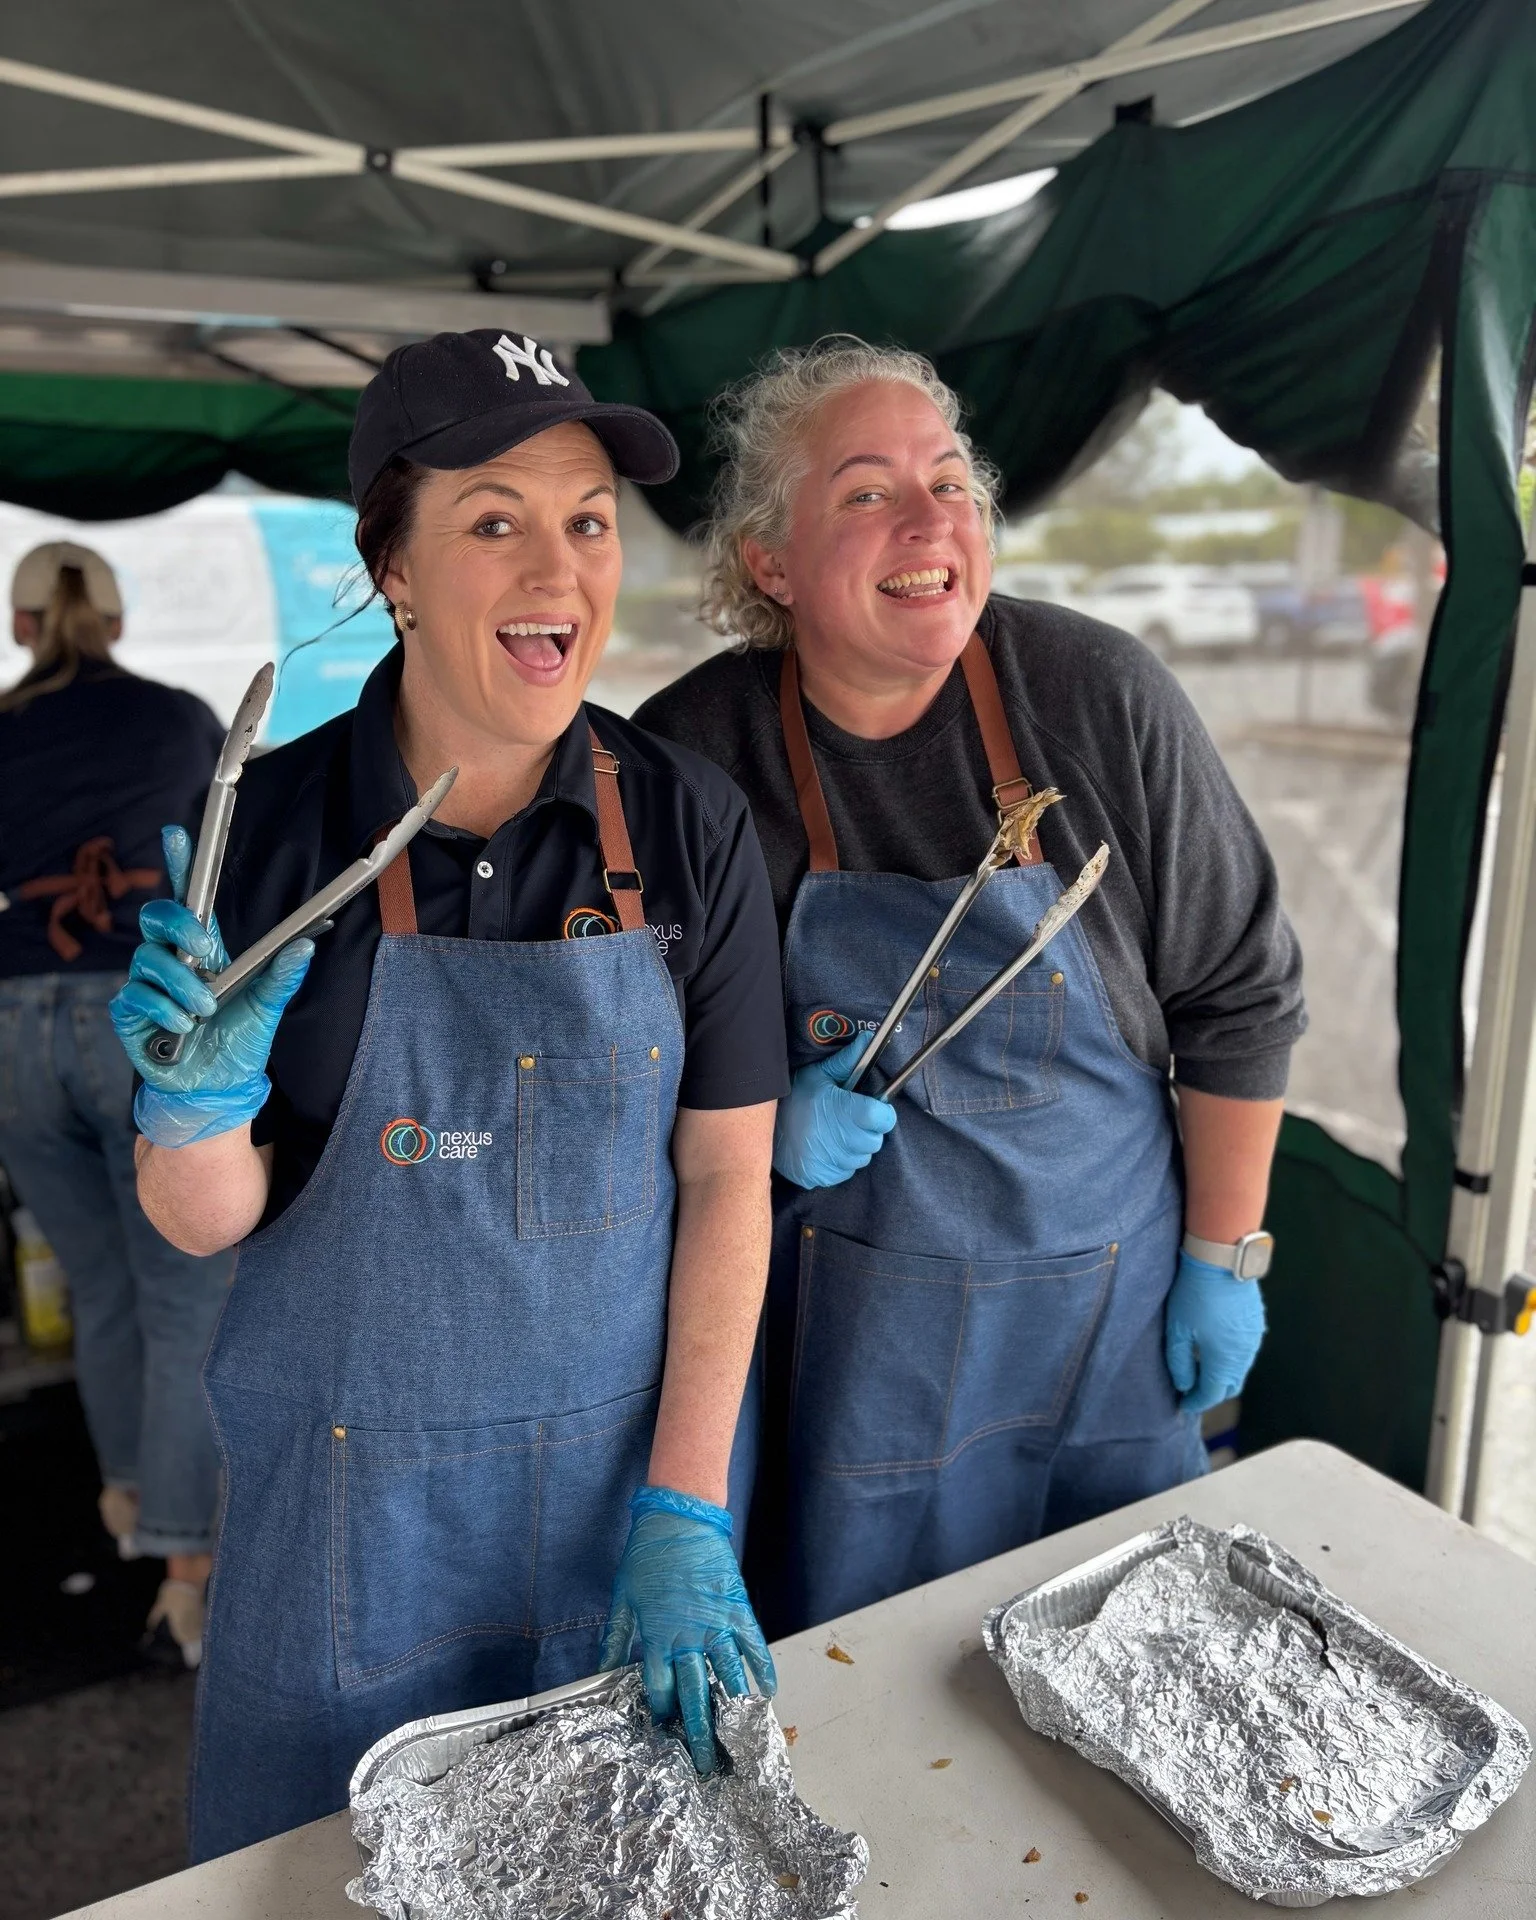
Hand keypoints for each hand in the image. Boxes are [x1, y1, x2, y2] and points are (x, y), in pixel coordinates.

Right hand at [109, 825, 312, 1147]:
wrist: (215, 1089)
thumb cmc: (238, 1043)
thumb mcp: (266, 1009)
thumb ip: (282, 977)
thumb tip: (305, 945)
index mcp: (206, 950)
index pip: (189, 898)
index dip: (181, 864)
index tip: (177, 833)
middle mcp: (172, 959)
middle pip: (156, 917)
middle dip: (181, 927)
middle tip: (207, 951)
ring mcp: (147, 984)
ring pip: (149, 960)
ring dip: (182, 983)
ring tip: (206, 1009)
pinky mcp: (130, 1012)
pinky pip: (135, 996)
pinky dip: (164, 1010)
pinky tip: (184, 1025)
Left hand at [598, 1486, 775, 1774]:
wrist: (680, 1518)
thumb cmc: (646, 1556)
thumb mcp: (622, 1598)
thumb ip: (615, 1639)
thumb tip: (602, 1673)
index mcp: (656, 1635)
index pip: (659, 1688)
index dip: (662, 1713)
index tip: (666, 1735)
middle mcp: (687, 1636)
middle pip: (694, 1694)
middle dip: (699, 1732)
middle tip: (707, 1764)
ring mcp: (716, 1623)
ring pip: (728, 1675)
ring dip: (733, 1707)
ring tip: (738, 1737)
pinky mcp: (738, 1609)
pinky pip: (754, 1646)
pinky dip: (762, 1669)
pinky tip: (766, 1693)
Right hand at [773, 1038, 897, 1188]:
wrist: (762, 1129)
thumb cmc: (794, 1099)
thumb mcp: (818, 1075)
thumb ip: (847, 1061)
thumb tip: (868, 1039)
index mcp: (843, 1111)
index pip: (882, 1118)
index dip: (882, 1113)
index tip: (873, 1109)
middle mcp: (840, 1140)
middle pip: (875, 1140)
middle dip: (867, 1130)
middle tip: (849, 1120)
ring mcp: (830, 1162)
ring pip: (861, 1158)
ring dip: (854, 1147)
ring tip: (835, 1134)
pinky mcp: (821, 1177)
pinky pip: (845, 1172)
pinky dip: (840, 1162)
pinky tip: (825, 1148)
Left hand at [1164, 1250, 1266, 1414]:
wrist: (1221, 1261)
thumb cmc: (1194, 1295)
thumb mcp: (1178, 1329)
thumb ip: (1179, 1363)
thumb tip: (1184, 1385)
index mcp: (1223, 1361)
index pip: (1211, 1394)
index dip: (1195, 1402)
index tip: (1182, 1405)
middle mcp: (1243, 1356)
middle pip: (1229, 1386)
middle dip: (1211, 1393)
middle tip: (1192, 1390)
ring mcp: (1253, 1340)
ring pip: (1239, 1370)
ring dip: (1222, 1375)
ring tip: (1201, 1369)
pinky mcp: (1256, 1325)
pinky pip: (1245, 1353)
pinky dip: (1231, 1359)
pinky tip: (1215, 1348)